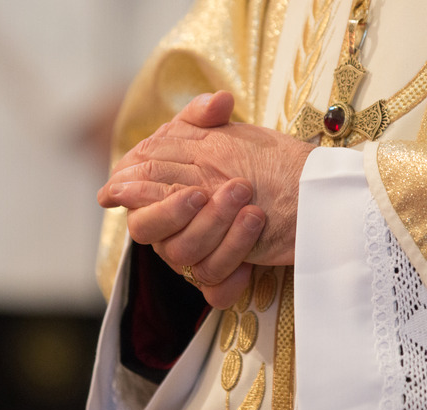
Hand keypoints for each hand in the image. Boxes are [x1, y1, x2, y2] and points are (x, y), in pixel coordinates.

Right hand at [100, 91, 314, 266]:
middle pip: (150, 235)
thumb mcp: (222, 132)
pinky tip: (251, 266)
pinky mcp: (220, 276)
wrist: (291, 191)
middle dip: (181, 214)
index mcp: (156, 196)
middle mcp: (168, 229)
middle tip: (222, 193)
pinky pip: (215, 292)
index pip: (135, 204)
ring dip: (221, 236)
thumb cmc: (245, 159)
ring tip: (255, 212)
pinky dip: (231, 280)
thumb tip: (219, 101)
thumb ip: (206, 113)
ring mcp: (192, 255)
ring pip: (188, 262)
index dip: (154, 201)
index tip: (194, 190)